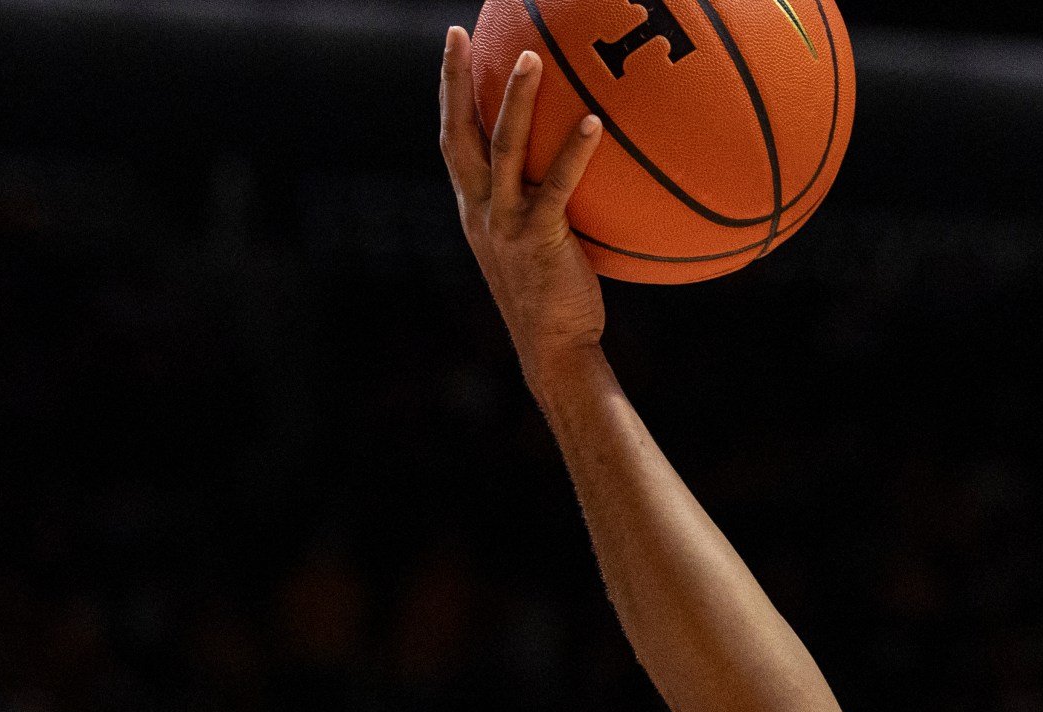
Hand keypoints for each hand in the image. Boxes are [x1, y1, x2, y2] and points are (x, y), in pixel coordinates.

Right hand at [438, 27, 606, 367]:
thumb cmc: (554, 297)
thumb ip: (539, 205)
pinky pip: (556, 186)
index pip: (453, 140)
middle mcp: (480, 211)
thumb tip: (569, 170)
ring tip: (530, 58)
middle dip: (455, 81)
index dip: (448, 94)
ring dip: (515, 101)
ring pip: (503, 149)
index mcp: (474, 208)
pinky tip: (594, 121)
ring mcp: (505, 224)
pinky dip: (573, 152)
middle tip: (459, 34)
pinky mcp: (538, 239)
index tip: (452, 49)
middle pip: (459, 133)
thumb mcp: (534, 244)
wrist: (552, 347)